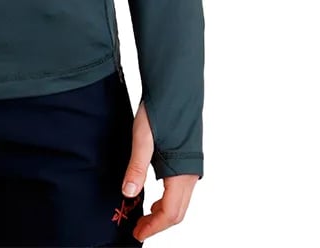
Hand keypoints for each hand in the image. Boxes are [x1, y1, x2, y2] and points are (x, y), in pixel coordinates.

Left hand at [121, 100, 198, 240]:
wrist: (176, 86)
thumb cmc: (161, 108)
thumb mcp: (143, 137)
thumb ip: (137, 166)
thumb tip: (128, 193)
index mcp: (181, 173)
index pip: (170, 213)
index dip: (153, 227)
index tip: (137, 233)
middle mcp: (190, 174)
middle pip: (177, 212)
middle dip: (158, 224)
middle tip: (138, 229)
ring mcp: (191, 167)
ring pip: (180, 202)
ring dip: (164, 213)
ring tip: (144, 216)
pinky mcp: (187, 158)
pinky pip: (180, 190)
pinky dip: (168, 200)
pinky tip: (154, 194)